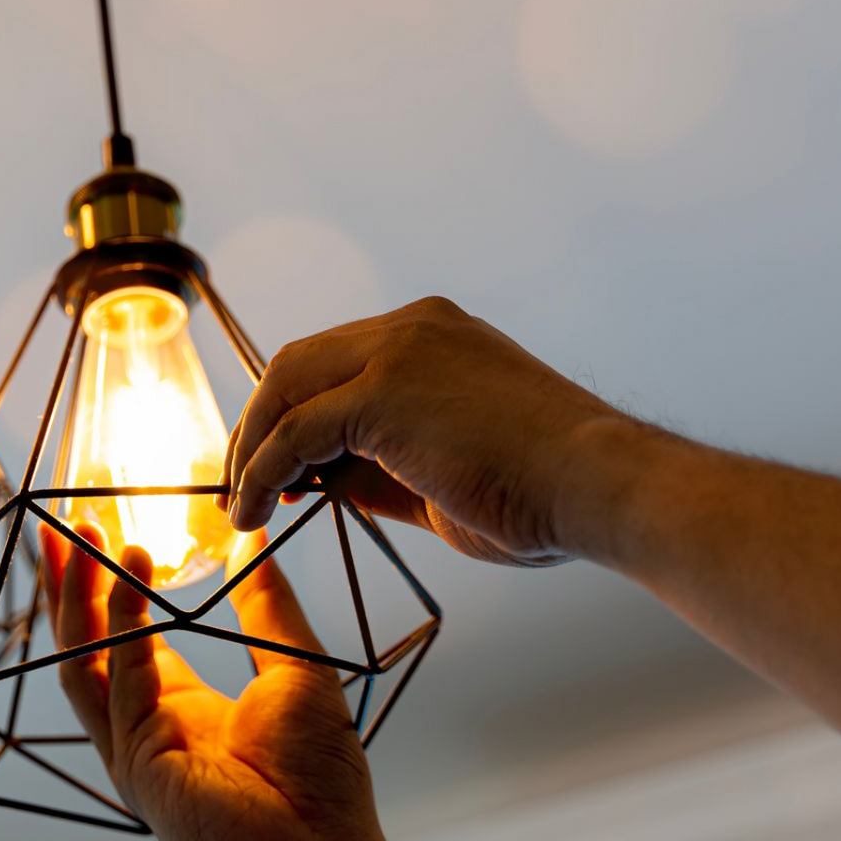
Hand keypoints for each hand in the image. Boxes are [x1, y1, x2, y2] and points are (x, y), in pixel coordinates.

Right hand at [41, 521, 384, 840]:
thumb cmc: (320, 781)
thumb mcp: (296, 667)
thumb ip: (266, 605)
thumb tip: (254, 542)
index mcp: (181, 709)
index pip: (127, 638)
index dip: (111, 586)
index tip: (104, 535)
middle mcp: (147, 728)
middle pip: (89, 646)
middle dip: (72, 585)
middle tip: (64, 526)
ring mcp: (135, 750)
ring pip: (84, 662)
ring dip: (77, 599)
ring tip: (79, 540)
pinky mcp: (138, 766)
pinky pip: (119, 684)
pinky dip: (122, 627)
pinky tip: (132, 580)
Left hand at [223, 296, 638, 565]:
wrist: (601, 487)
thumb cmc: (543, 494)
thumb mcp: (441, 473)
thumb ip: (377, 467)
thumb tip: (315, 482)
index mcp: (433, 337)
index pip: (335, 361)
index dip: (293, 414)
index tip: (275, 470)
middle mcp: (411, 328)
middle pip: (297, 364)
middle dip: (258, 424)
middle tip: (239, 485)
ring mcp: (398, 351)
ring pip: (286, 388)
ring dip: (251, 448)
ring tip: (239, 505)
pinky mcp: (384, 391)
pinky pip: (296, 432)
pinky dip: (262, 471)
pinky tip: (255, 511)